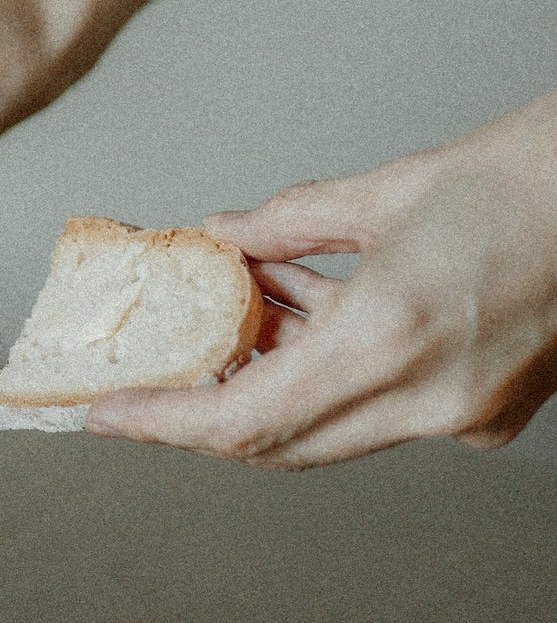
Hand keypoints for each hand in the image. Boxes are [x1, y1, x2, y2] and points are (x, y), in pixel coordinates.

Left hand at [85, 95, 556, 467]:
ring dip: (268, 385)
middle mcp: (426, 398)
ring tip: (227, 324)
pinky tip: (298, 319)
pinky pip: (377, 412)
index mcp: (389, 340)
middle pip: (279, 441)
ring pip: (326, 428)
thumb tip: (223, 239)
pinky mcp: (485, 413)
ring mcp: (462, 417)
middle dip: (204, 413)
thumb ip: (284, 230)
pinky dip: (326, 373)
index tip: (107, 416)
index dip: (164, 424)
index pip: (244, 419)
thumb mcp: (380, 195)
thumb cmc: (519, 181)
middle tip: (149, 381)